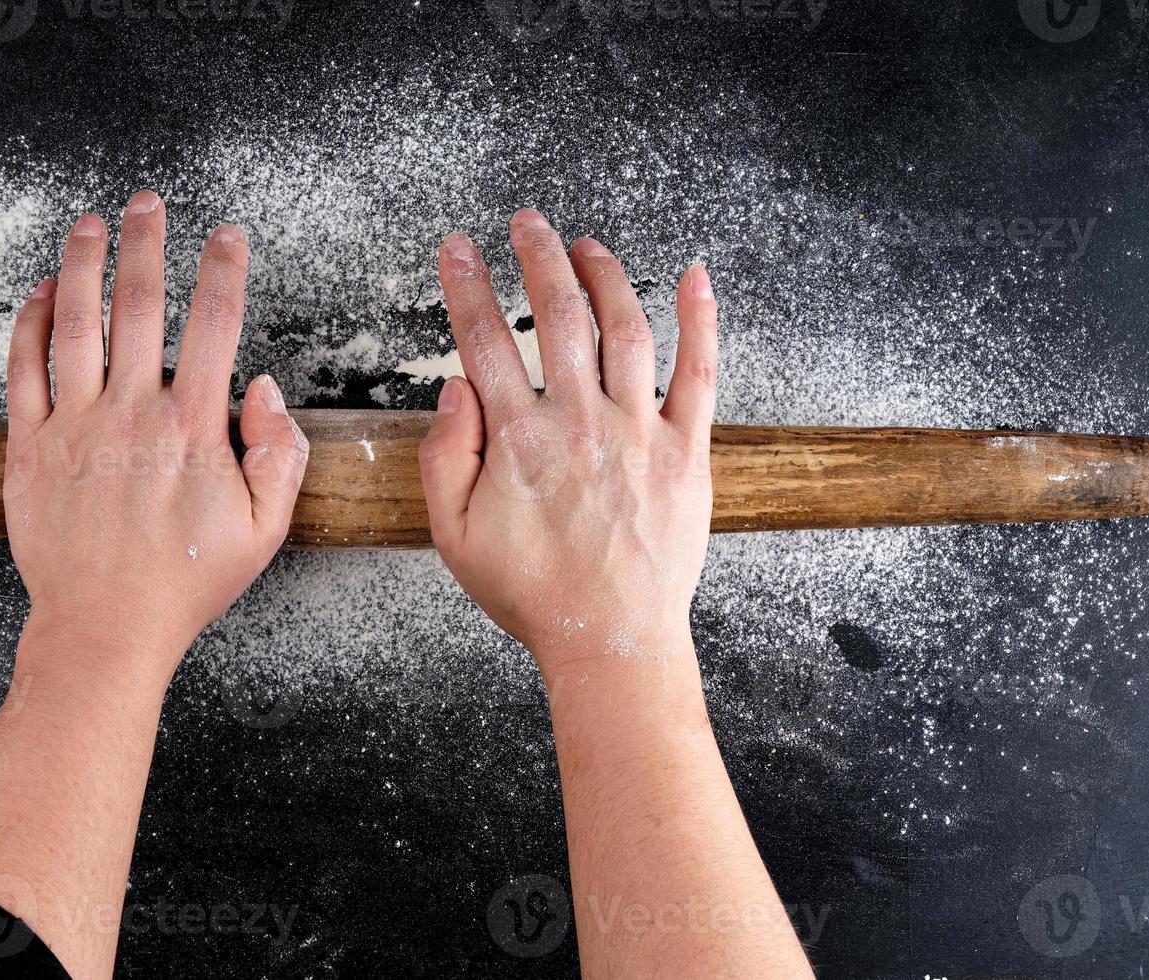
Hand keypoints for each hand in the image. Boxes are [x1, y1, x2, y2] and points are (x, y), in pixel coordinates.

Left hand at [3, 191, 308, 684]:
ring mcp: (74, 426)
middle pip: (140, 304)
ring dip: (84, 264)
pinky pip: (24, 369)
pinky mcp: (29, 447)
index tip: (227, 237)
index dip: (224, 270)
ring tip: (91, 223)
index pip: (215, 324)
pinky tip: (44, 295)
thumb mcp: (265, 529)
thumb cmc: (184, 583)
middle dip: (148, 242)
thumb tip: (260, 391)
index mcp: (192, 428)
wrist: (104, 627)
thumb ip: (278, 454)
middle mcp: (131, 413)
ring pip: (76, 323)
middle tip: (149, 203)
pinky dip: (32, 324)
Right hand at [418, 209, 717, 674]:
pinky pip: (700, 373)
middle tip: (526, 223)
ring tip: (586, 246)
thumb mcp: (454, 536)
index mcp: (518, 440)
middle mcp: (579, 422)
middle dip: (537, 256)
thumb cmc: (531, 593)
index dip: (467, 285)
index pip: (483, 340)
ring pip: (624, 328)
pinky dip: (701, 320)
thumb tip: (455, 389)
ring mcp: (639, 432)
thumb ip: (446, 457)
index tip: (458, 248)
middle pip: (556, 314)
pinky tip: (696, 277)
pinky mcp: (687, 451)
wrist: (610, 639)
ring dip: (605, 275)